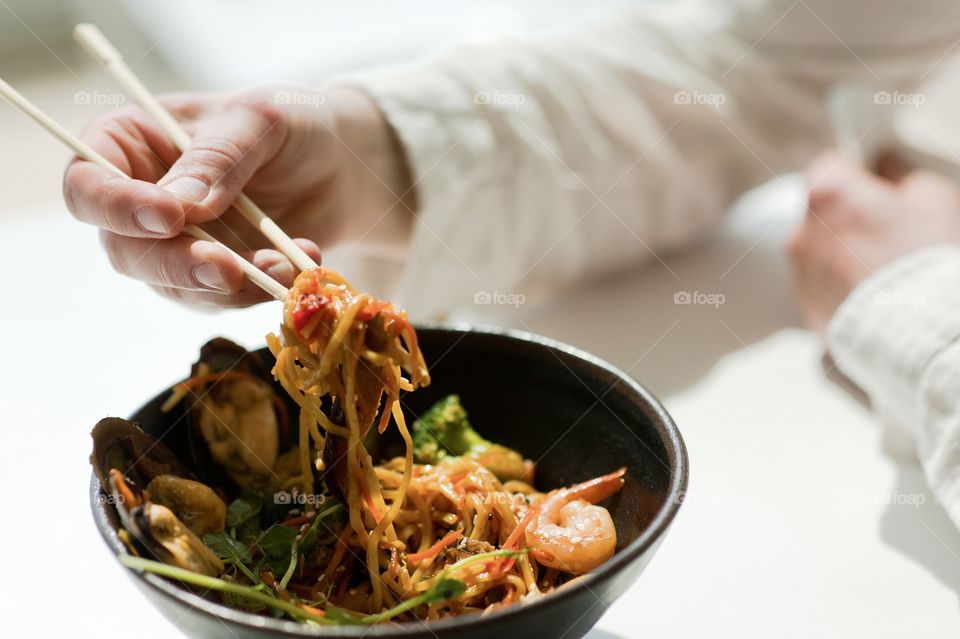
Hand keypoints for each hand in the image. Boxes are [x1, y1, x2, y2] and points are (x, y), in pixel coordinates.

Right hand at [63, 86, 414, 307]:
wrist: (340, 166)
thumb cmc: (290, 125)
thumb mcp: (259, 120)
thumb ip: (219, 158)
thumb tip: (181, 206)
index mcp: (126, 145)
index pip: (88, 185)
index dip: (117, 208)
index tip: (170, 217)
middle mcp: (138, 201)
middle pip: (125, 250)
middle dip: (177, 265)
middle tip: (225, 269)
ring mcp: (174, 245)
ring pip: (173, 286)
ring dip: (230, 285)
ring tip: (285, 264)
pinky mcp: (212, 277)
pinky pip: (219, 300)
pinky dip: (256, 292)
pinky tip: (295, 269)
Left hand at [788, 150, 959, 331]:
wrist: (916, 329)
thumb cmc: (923, 262)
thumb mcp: (932, 198)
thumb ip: (903, 177)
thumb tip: (892, 176)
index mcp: (827, 194)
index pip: (831, 165)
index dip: (858, 173)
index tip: (875, 183)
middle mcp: (802, 231)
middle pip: (823, 212)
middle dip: (851, 217)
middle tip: (889, 232)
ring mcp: (801, 272)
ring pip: (821, 251)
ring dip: (845, 254)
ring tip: (885, 268)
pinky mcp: (807, 307)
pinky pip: (823, 286)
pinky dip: (843, 286)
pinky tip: (875, 293)